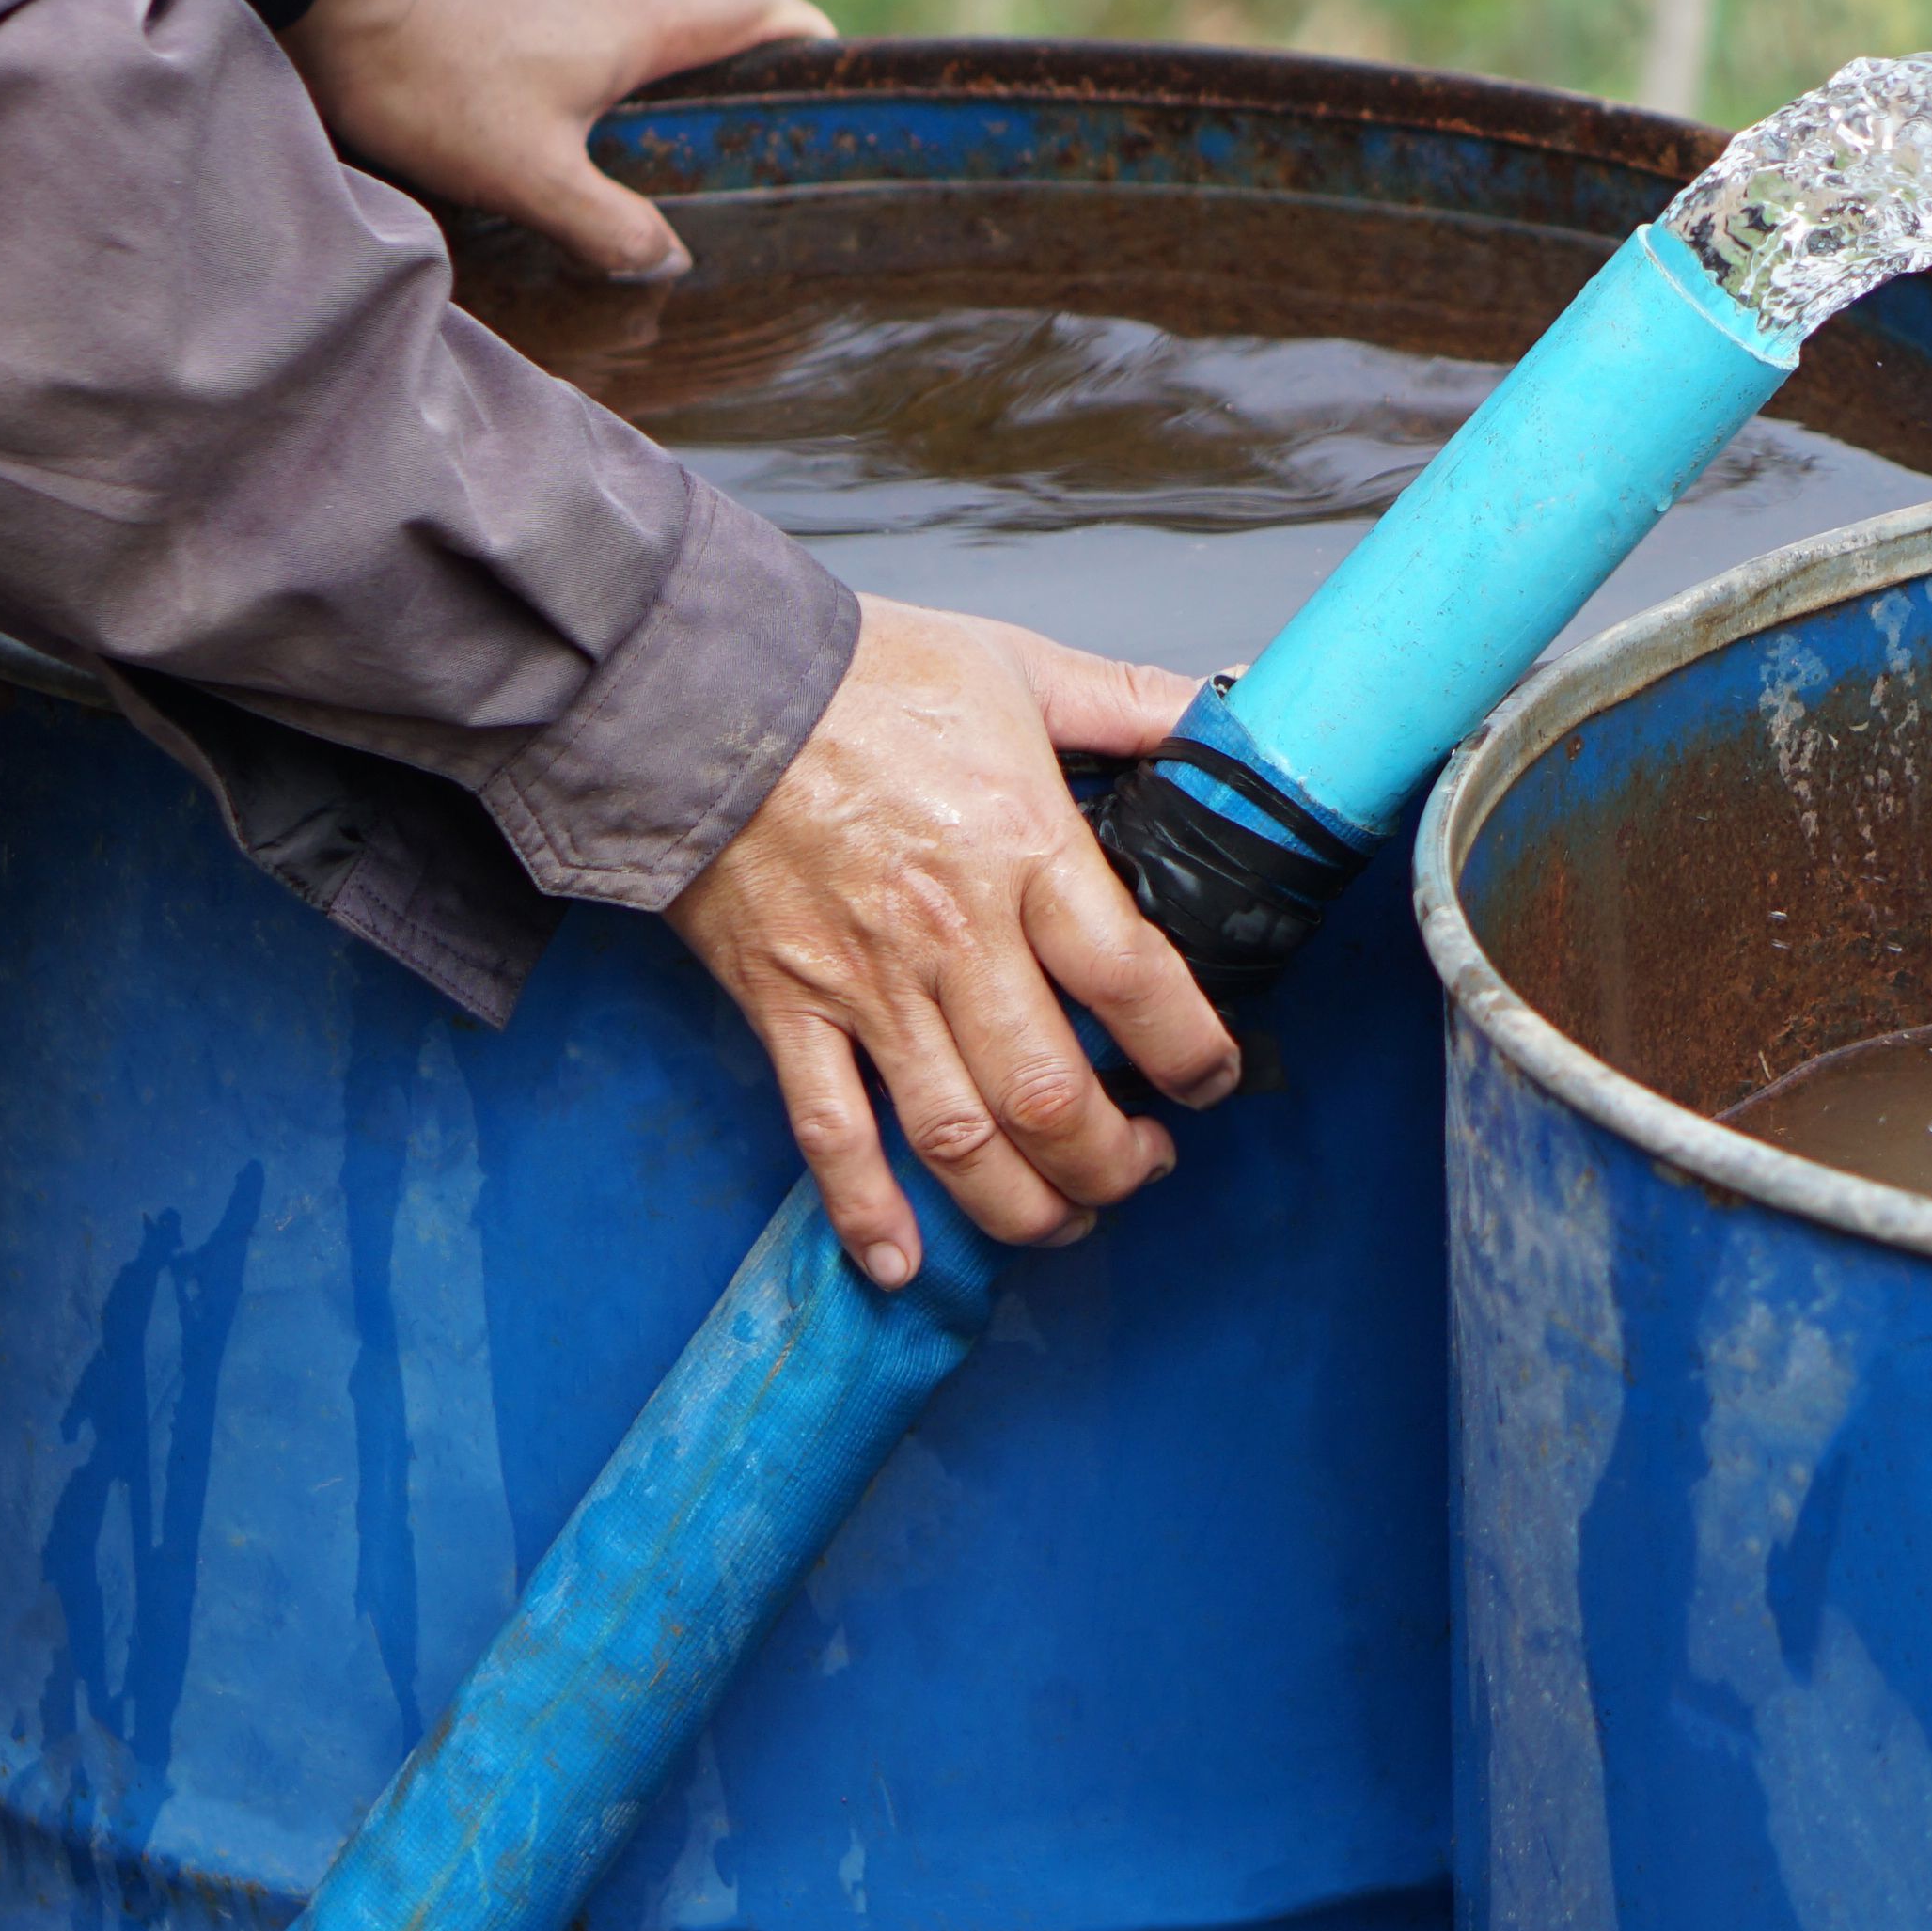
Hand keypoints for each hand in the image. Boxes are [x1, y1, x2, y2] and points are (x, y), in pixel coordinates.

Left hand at [288, 0, 833, 277]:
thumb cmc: (434, 77)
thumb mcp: (530, 176)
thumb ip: (609, 227)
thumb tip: (666, 261)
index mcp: (639, 25)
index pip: (756, 5)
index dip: (804, 31)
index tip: (824, 69)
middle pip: (691, 29)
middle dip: (710, 88)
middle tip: (706, 159)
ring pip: (618, 32)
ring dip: (628, 85)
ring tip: (609, 155)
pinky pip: (561, 29)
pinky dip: (570, 73)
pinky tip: (532, 124)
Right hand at [666, 605, 1243, 1287]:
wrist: (700, 683)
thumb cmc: (862, 674)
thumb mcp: (1019, 667)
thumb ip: (1132, 707)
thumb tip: (1231, 715)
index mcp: (1023, 849)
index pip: (1135, 983)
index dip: (1193, 1051)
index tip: (1212, 1076)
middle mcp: (951, 935)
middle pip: (1051, 1097)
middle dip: (1116, 1162)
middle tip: (1146, 1163)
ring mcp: (863, 983)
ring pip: (955, 1139)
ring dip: (1022, 1206)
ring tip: (1067, 1220)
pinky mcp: (785, 1006)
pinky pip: (827, 1133)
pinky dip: (864, 1211)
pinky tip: (902, 1263)